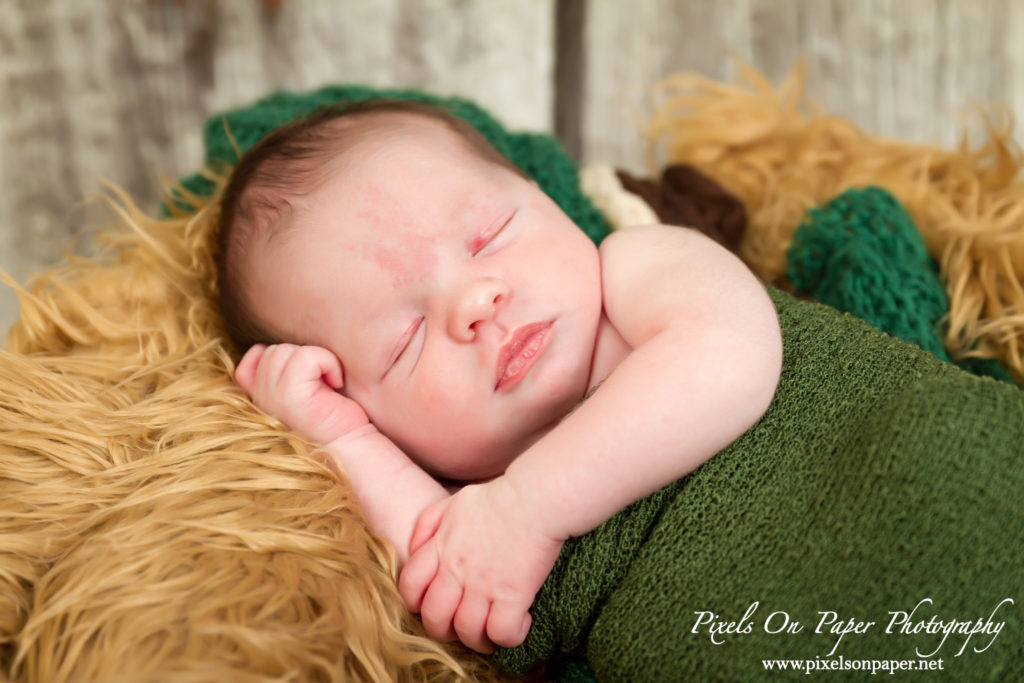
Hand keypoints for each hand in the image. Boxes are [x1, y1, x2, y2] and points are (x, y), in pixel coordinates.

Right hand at [234, 343, 368, 445]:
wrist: (352, 447)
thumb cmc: (334, 420)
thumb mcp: (304, 394)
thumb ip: (286, 375)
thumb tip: (271, 348)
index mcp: (260, 402)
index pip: (245, 369)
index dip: (270, 361)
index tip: (303, 376)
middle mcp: (261, 401)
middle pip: (273, 352)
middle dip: (304, 360)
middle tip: (322, 385)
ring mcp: (272, 398)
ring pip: (286, 351)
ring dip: (317, 360)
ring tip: (329, 385)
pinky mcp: (291, 396)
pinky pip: (306, 356)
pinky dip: (328, 362)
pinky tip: (336, 384)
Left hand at [397, 478, 563, 652]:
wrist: (536, 497)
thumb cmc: (499, 497)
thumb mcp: (453, 502)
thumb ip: (429, 523)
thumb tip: (416, 548)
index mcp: (441, 547)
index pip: (410, 586)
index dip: (416, 603)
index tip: (434, 604)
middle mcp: (457, 570)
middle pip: (434, 618)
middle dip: (444, 630)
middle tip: (461, 626)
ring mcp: (484, 585)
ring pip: (468, 631)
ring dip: (478, 640)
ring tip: (491, 632)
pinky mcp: (514, 594)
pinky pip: (502, 632)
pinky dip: (510, 636)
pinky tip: (521, 622)